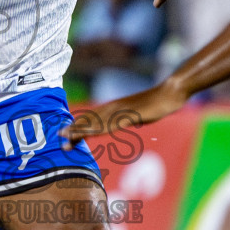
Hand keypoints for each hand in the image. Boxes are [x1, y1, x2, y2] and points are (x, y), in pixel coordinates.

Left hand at [60, 80, 186, 147]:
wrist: (170, 92)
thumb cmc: (157, 103)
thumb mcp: (139, 113)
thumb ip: (128, 118)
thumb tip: (123, 123)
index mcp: (115, 107)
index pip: (93, 117)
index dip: (79, 125)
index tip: (66, 134)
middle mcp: (114, 107)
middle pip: (90, 119)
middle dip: (75, 129)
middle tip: (59, 137)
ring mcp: (121, 110)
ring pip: (97, 122)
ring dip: (82, 129)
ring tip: (67, 136)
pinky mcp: (130, 114)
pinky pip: (112, 123)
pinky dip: (99, 129)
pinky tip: (90, 134)